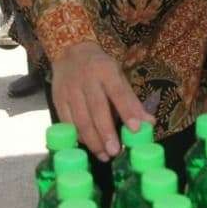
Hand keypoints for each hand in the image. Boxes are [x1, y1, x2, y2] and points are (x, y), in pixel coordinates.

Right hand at [51, 41, 153, 161]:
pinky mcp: (57, 98)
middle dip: (106, 133)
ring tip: (103, 155)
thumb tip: (149, 123)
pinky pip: (67, 122)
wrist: (70, 52)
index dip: (127, 111)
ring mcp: (70, 89)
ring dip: (92, 140)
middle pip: (97, 109)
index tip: (135, 130)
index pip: (118, 92)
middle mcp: (87, 79)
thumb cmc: (100, 68)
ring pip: (80, 119)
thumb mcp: (119, 77)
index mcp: (106, 71)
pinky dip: (77, 136)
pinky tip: (87, 146)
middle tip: (115, 152)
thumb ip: (132, 101)